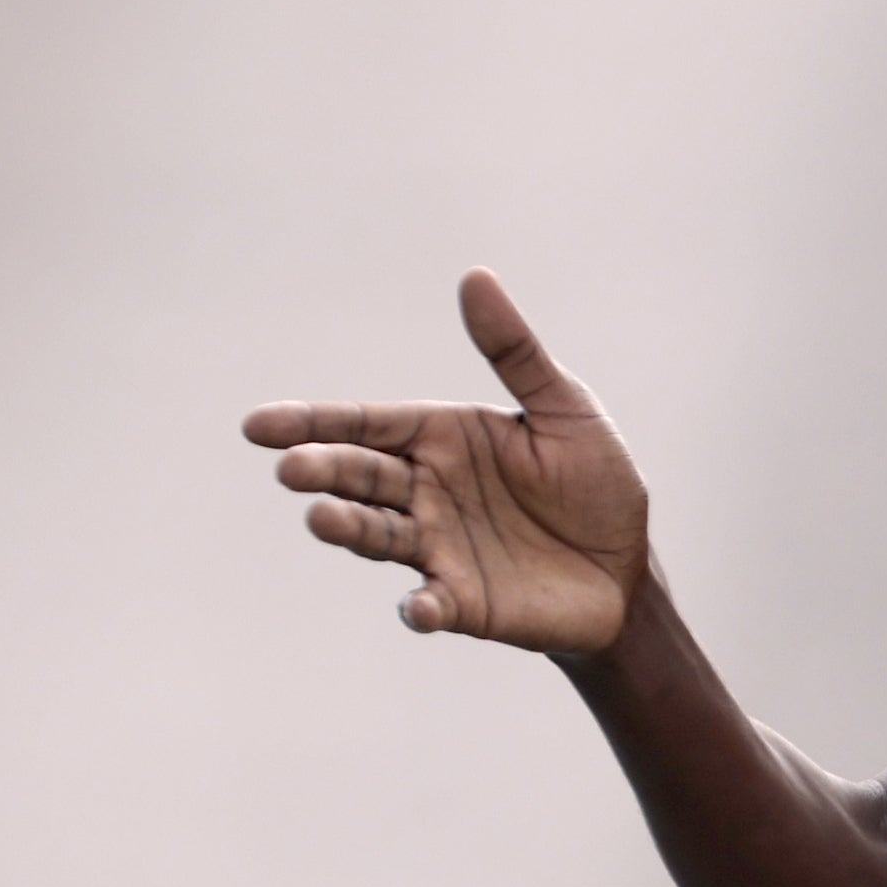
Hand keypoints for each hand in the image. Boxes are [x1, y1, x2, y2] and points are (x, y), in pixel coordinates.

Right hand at [244, 270, 648, 653]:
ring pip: (378, 534)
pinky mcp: (464, 601)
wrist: (627, 566)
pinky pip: (433, 603)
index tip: (259, 425)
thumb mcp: (565, 408)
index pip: (363, 425)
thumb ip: (515, 351)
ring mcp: (438, 547)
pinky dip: (421, 607)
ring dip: (349, 528)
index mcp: (438, 438)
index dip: (311, 423)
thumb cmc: (594, 482)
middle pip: (359, 476)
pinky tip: (417, 609)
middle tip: (291, 469)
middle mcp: (424, 491)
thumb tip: (475, 277)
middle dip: (322, 471)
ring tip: (322, 519)